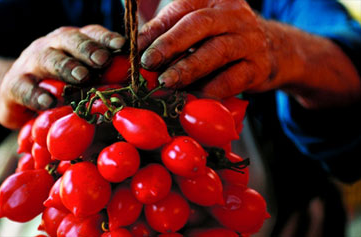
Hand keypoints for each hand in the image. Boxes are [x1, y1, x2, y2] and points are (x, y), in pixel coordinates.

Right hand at [0, 25, 124, 127]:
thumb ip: (102, 76)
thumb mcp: (80, 79)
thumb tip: (136, 83)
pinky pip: (24, 87)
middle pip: (70, 41)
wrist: (15, 95)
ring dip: (66, 66)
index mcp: (71, 42)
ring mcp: (31, 64)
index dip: (106, 38)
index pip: (91, 34)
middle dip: (88, 49)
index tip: (122, 46)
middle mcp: (52, 47)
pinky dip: (36, 94)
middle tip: (102, 60)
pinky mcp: (14, 85)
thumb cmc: (58, 86)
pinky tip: (49, 102)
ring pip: (48, 59)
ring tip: (81, 77)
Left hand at [138, 0, 276, 98]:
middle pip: (198, 24)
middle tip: (147, 63)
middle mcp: (233, 13)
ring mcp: (249, 39)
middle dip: (170, 44)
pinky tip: (194, 97)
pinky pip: (234, 78)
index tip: (135, 49)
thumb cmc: (219, 38)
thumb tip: (129, 36)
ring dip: (188, 69)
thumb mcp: (195, 24)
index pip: (180, 9)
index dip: (155, 30)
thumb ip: (165, 26)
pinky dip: (212, 89)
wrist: (272, 50)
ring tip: (166, 83)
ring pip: (217, 51)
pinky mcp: (259, 66)